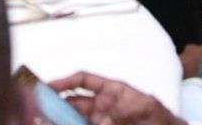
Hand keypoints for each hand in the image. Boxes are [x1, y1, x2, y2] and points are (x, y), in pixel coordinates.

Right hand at [47, 72, 186, 124]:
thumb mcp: (146, 108)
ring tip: (44, 121)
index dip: (66, 82)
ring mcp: (101, 122)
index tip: (49, 86)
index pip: (84, 81)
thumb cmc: (161, 119)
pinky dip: (71, 124)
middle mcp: (102, 108)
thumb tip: (103, 121)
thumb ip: (124, 111)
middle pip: (73, 104)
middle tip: (40, 110)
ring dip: (61, 120)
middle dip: (56, 105)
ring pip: (75, 120)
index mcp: (112, 92)